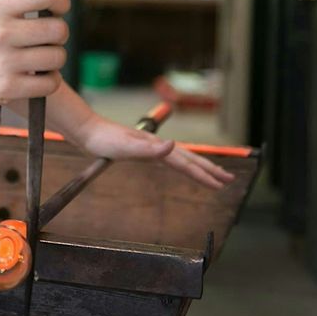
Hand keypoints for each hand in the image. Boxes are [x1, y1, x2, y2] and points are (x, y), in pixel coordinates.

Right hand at [0, 0, 69, 109]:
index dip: (61, 0)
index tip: (59, 8)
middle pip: (58, 29)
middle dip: (59, 32)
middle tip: (47, 36)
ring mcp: (3, 62)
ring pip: (57, 57)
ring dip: (54, 57)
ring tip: (39, 56)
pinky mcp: (6, 88)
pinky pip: (49, 84)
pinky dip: (48, 80)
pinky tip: (36, 75)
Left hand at [70, 113, 234, 189]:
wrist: (87, 131)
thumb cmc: (103, 141)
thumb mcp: (124, 147)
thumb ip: (148, 148)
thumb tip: (172, 145)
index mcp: (156, 146)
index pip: (185, 163)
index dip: (203, 175)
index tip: (220, 185)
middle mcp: (157, 145)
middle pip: (189, 159)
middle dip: (209, 170)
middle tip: (229, 180)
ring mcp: (151, 146)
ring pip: (182, 158)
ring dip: (199, 167)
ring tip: (214, 175)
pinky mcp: (144, 149)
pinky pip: (170, 159)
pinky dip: (183, 164)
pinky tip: (183, 166)